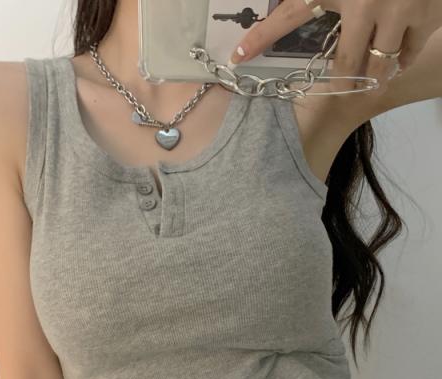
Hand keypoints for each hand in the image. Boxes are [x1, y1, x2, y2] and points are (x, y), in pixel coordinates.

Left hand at [227, 0, 441, 93]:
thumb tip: (297, 5)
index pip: (289, 14)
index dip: (261, 37)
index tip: (236, 57)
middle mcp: (367, 0)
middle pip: (348, 62)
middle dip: (342, 81)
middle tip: (339, 89)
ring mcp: (401, 8)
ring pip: (381, 62)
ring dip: (376, 72)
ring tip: (375, 75)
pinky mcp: (429, 13)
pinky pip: (410, 51)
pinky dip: (404, 56)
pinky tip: (399, 56)